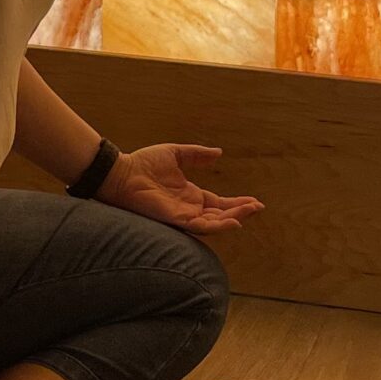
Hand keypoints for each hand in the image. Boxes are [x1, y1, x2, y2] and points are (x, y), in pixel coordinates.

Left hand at [97, 143, 263, 235]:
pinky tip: (232, 222)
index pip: (219, 203)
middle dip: (240, 212)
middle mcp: (189, 209)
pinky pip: (200, 227)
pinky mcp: (176, 220)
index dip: (237, 203)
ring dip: (233, 219)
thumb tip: (219, 153)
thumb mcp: (176, 154)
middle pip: (221, 215)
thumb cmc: (143, 163)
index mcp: (191, 196)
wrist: (122, 173)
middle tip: (258, 207)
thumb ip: (197, 155)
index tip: (255, 201)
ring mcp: (183, 216)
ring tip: (249, 213)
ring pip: (214, 223)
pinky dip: (217, 226)